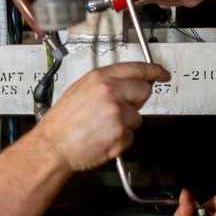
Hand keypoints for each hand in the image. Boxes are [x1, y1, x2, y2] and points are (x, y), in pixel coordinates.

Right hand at [36, 62, 170, 171]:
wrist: (53, 147)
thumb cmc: (62, 124)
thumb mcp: (80, 91)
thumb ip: (105, 84)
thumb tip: (126, 85)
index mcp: (99, 78)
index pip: (136, 68)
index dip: (154, 70)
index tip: (161, 73)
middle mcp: (110, 92)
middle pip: (144, 90)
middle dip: (136, 101)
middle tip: (117, 111)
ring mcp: (117, 113)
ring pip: (137, 117)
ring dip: (125, 124)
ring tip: (102, 127)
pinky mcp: (121, 133)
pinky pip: (131, 136)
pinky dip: (120, 140)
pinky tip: (102, 138)